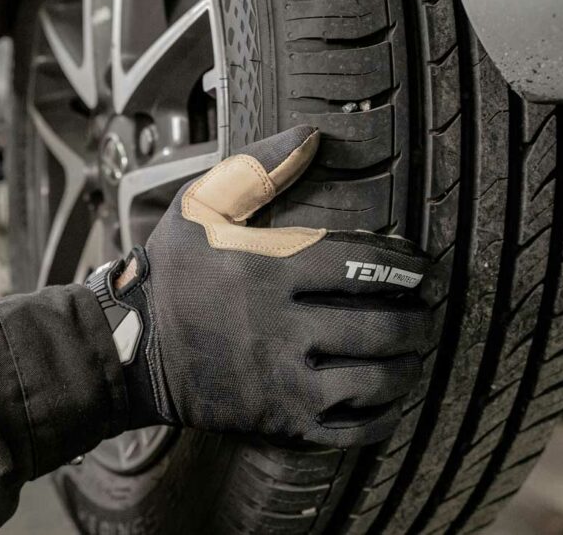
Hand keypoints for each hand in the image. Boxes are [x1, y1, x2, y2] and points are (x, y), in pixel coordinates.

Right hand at [87, 127, 435, 446]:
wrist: (131, 348)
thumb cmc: (172, 271)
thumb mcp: (201, 205)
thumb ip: (259, 167)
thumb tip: (314, 134)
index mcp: (268, 270)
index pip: (362, 267)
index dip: (409, 269)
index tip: (428, 271)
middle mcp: (279, 329)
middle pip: (379, 328)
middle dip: (420, 321)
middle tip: (431, 314)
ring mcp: (280, 382)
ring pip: (374, 382)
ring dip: (409, 367)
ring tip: (416, 353)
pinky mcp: (277, 422)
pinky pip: (350, 430)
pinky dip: (384, 416)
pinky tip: (389, 398)